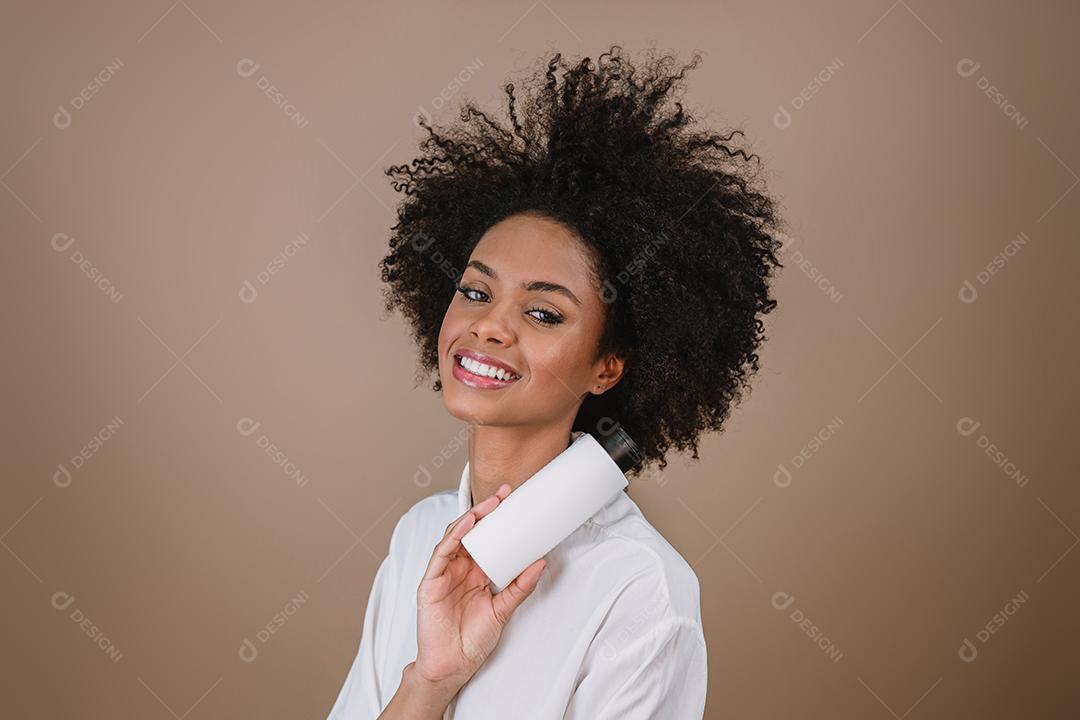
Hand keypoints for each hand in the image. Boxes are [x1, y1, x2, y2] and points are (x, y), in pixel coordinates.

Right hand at [413, 483, 547, 690]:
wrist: (452, 667)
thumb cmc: (472, 641)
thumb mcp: (503, 610)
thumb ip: (520, 587)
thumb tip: (540, 562)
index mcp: (476, 573)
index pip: (487, 540)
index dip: (499, 521)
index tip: (515, 504)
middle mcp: (459, 569)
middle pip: (471, 532)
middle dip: (487, 512)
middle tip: (505, 495)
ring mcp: (443, 573)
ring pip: (455, 537)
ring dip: (471, 518)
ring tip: (490, 505)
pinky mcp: (430, 581)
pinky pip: (441, 553)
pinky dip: (453, 536)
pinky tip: (466, 524)